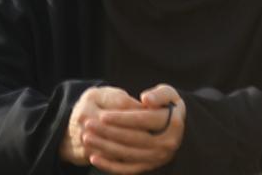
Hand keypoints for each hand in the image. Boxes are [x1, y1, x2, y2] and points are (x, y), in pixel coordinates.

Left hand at [61, 84, 185, 173]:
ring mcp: (157, 157)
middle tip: (89, 125)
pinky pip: (128, 169)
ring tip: (87, 138)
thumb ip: (159, 95)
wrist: (174, 125)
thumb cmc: (167, 104)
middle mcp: (166, 144)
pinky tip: (94, 159)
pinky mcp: (148, 166)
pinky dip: (110, 166)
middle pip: (134, 139)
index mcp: (172, 124)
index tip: (102, 115)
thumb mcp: (168, 94)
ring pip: (128, 154)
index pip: (143, 121)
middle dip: (109, 132)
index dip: (122, 118)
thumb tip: (146, 99)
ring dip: (106, 148)